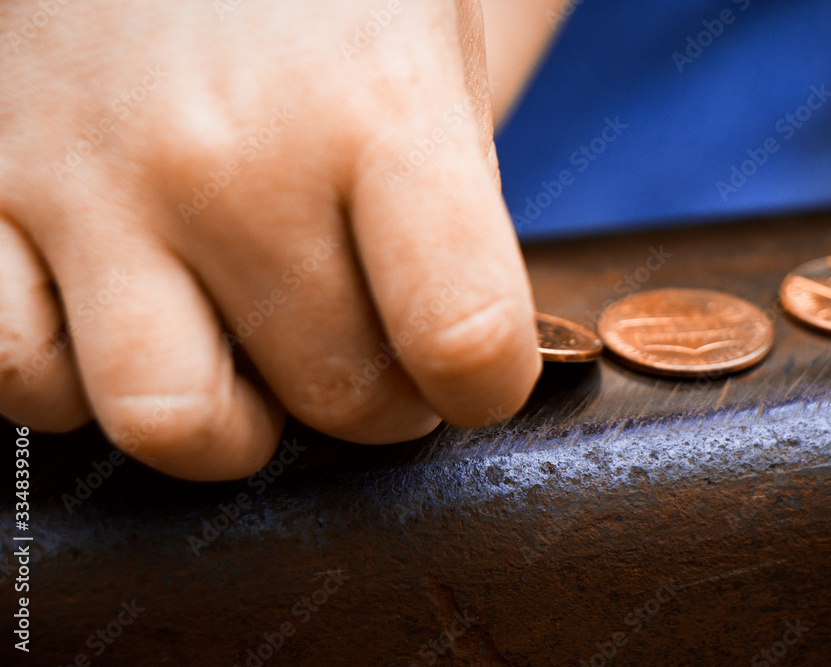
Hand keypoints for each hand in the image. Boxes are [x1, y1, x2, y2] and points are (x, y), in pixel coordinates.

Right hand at [0, 0, 540, 479]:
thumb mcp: (427, 56)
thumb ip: (444, 209)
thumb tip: (444, 354)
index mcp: (376, 110)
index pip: (462, 334)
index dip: (487, 385)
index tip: (478, 375)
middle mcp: (230, 158)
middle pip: (335, 392)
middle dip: (377, 400)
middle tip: (373, 344)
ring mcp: (92, 179)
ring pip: (171, 420)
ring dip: (236, 427)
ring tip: (252, 359)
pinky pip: (17, 369)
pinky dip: (78, 381)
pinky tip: (127, 322)